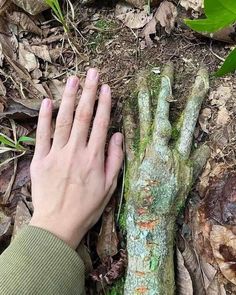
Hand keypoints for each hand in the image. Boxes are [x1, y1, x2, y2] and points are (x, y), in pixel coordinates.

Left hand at [30, 68, 123, 248]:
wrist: (58, 224)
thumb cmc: (87, 207)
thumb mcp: (109, 187)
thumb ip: (115, 160)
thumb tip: (119, 136)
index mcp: (94, 158)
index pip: (101, 124)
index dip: (105, 104)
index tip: (106, 87)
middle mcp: (76, 151)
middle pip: (84, 116)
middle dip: (89, 92)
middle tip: (92, 72)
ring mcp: (57, 154)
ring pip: (64, 120)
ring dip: (69, 98)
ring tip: (74, 79)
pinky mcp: (41, 160)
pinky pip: (43, 135)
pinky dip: (45, 117)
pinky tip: (48, 102)